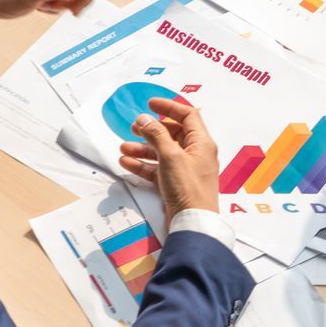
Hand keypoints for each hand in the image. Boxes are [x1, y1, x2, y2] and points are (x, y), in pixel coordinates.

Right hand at [119, 98, 221, 221]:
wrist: (192, 223)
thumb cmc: (188, 188)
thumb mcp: (171, 157)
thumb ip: (157, 135)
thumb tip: (145, 119)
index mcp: (201, 143)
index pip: (188, 116)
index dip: (169, 107)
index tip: (150, 104)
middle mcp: (195, 153)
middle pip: (172, 134)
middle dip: (151, 129)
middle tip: (134, 128)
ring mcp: (185, 169)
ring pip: (162, 152)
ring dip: (143, 148)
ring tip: (123, 147)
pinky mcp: (175, 183)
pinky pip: (157, 169)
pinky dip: (143, 164)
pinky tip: (127, 162)